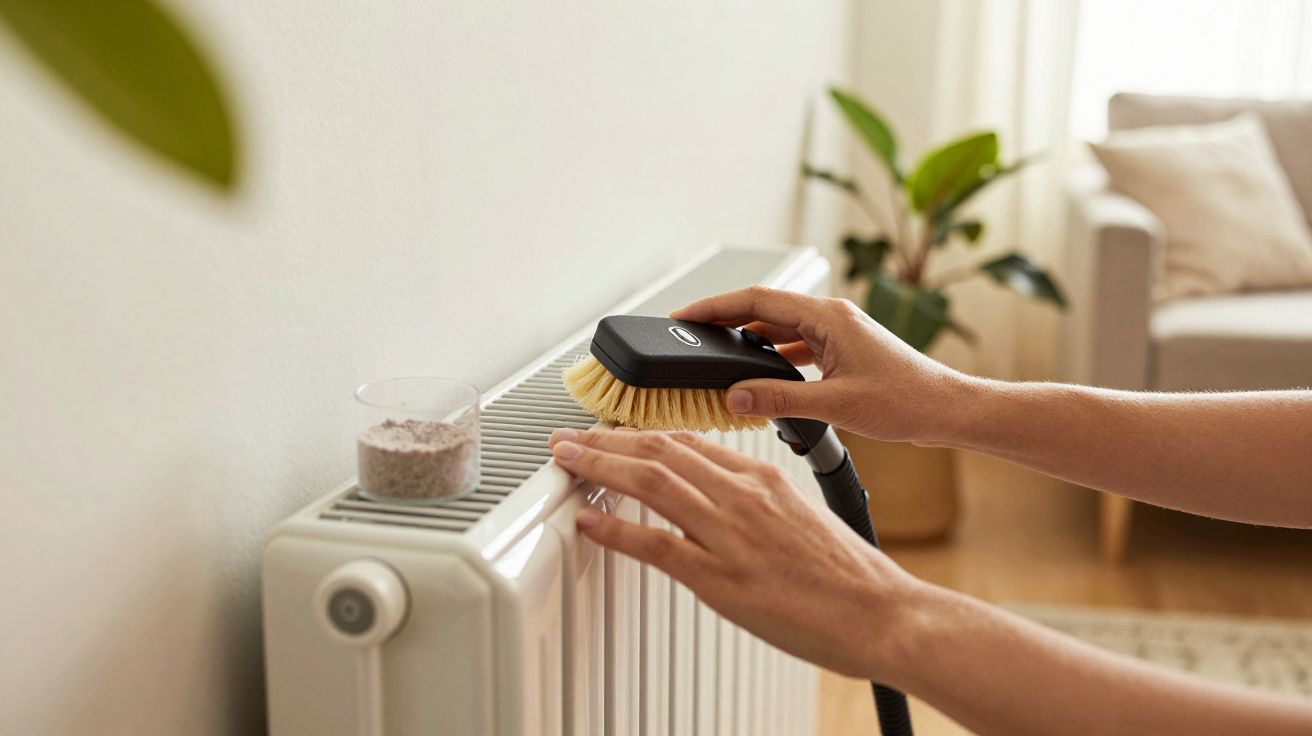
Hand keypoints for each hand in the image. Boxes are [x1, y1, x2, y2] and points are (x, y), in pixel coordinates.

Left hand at [548, 426, 926, 680]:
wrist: (883, 612)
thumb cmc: (852, 578)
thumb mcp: (805, 518)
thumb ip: (762, 504)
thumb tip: (730, 503)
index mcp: (765, 479)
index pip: (690, 442)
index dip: (642, 434)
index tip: (614, 434)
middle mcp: (744, 496)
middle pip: (661, 449)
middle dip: (607, 439)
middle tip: (570, 437)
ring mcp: (731, 534)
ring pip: (651, 481)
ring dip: (600, 465)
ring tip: (566, 460)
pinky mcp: (722, 577)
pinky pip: (657, 545)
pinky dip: (615, 529)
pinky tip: (588, 521)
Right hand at [672, 285, 971, 443]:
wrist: (948, 410)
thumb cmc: (909, 400)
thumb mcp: (836, 404)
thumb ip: (780, 400)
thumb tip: (736, 395)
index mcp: (828, 317)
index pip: (757, 299)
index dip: (716, 305)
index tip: (685, 315)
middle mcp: (832, 318)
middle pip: (764, 310)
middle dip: (725, 320)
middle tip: (690, 334)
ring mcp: (838, 334)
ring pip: (779, 329)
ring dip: (748, 340)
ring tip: (716, 355)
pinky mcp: (843, 352)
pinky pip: (796, 347)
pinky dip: (771, 357)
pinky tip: (759, 376)